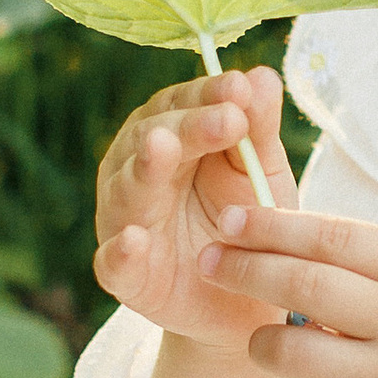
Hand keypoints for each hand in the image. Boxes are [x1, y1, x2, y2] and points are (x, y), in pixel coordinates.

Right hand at [92, 68, 298, 351]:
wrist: (247, 303)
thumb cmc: (247, 222)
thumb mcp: (262, 172)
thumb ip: (259, 128)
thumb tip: (263, 74)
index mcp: (171, 138)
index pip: (182, 104)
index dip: (208, 94)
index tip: (239, 87)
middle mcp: (137, 172)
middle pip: (152, 137)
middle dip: (188, 126)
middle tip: (226, 117)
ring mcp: (127, 223)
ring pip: (128, 190)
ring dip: (145, 169)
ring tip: (162, 149)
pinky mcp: (127, 277)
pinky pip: (114, 264)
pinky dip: (121, 253)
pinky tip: (133, 241)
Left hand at [197, 205, 377, 377]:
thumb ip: (363, 260)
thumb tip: (269, 237)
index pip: (334, 238)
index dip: (272, 226)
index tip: (228, 219)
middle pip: (304, 287)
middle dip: (245, 271)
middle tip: (209, 263)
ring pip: (289, 351)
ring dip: (262, 342)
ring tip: (270, 343)